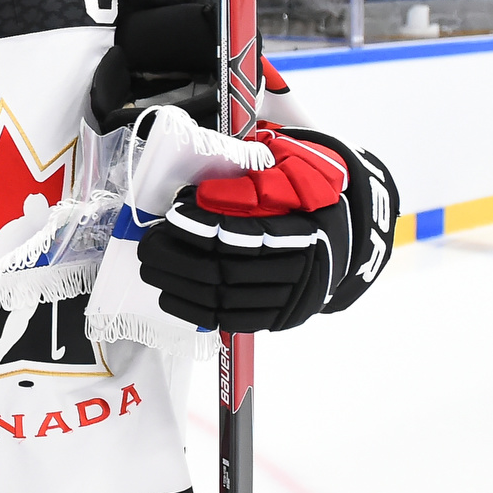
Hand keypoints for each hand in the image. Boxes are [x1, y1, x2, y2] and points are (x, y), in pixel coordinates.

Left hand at [137, 128, 367, 332]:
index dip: (204, 228)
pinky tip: (170, 297)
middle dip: (180, 259)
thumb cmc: (306, 198)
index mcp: (306, 231)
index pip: (245, 235)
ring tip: (151, 270)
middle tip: (148, 246)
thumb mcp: (294, 172)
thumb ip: (254, 179)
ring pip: (225, 299)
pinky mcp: (279, 317)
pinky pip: (231, 320)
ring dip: (180, 286)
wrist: (343, 238)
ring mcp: (290, 299)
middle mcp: (302, 271)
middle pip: (228, 271)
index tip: (173, 217)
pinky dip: (196, 311)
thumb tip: (205, 195)